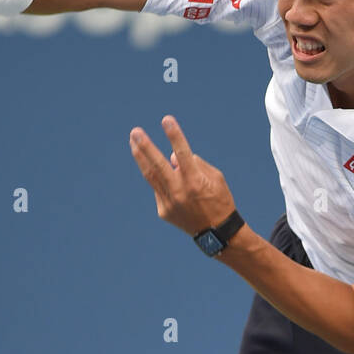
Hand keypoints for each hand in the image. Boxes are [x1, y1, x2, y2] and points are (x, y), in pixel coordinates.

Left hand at [129, 116, 237, 236]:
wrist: (218, 234)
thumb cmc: (220, 200)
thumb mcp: (216, 178)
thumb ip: (195, 163)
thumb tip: (172, 156)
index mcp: (195, 181)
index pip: (182, 153)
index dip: (174, 135)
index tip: (166, 120)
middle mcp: (179, 192)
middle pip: (158, 165)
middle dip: (145, 146)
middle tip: (135, 132)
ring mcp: (169, 203)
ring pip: (151, 176)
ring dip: (141, 158)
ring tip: (133, 142)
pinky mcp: (164, 211)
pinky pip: (158, 189)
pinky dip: (158, 179)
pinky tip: (160, 173)